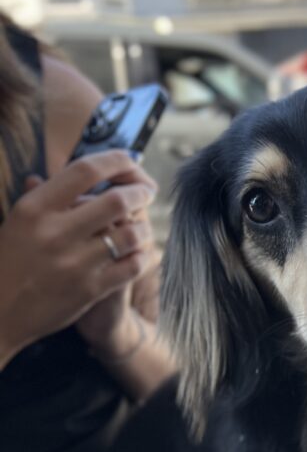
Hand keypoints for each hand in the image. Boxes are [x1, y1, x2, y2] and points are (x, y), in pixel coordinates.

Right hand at [0, 150, 155, 366]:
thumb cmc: (8, 263)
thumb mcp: (16, 222)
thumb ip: (43, 196)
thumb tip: (69, 173)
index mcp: (35, 208)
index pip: (85, 170)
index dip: (116, 160)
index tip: (131, 160)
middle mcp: (55, 233)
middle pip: (117, 201)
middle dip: (140, 192)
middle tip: (146, 192)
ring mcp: (75, 263)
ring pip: (130, 234)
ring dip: (143, 227)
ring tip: (141, 226)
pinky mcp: (90, 290)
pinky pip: (131, 266)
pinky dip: (140, 256)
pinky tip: (136, 253)